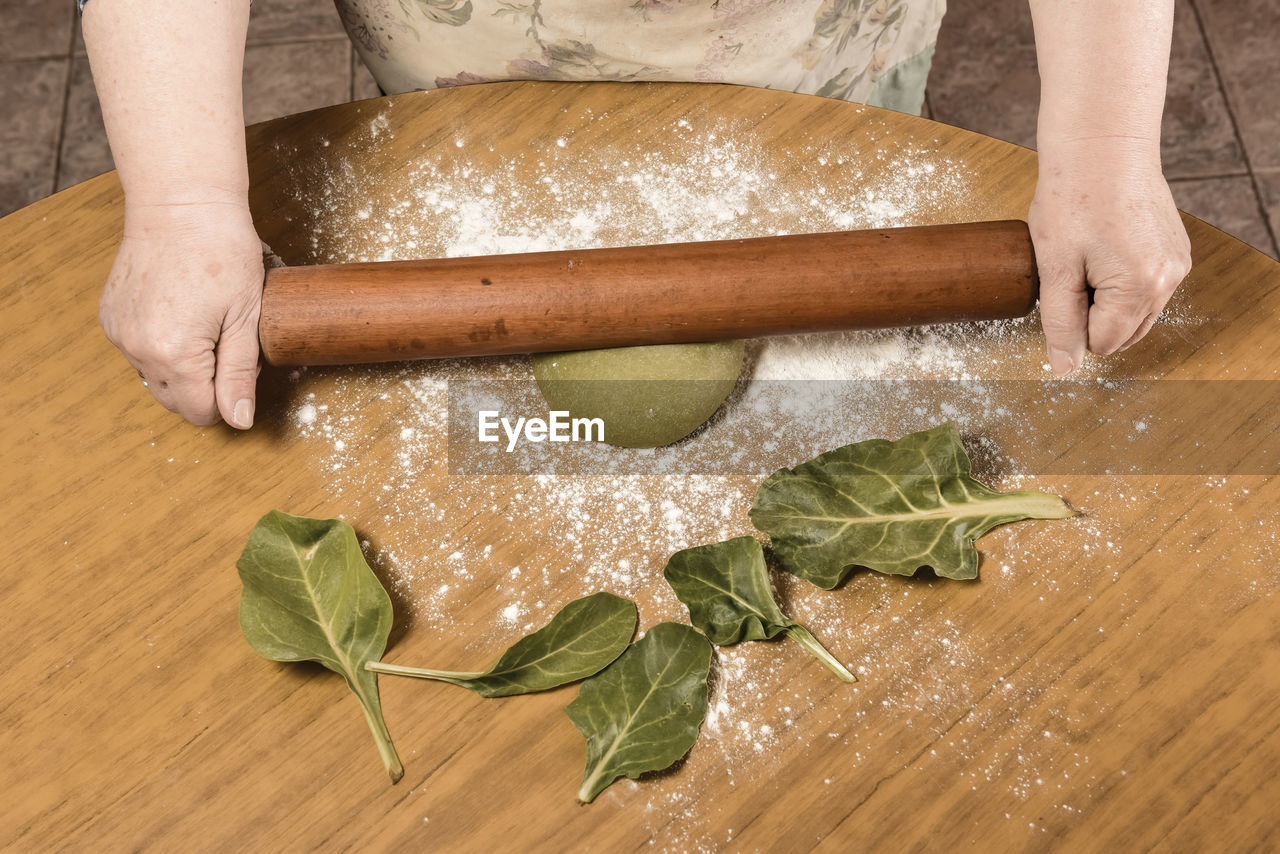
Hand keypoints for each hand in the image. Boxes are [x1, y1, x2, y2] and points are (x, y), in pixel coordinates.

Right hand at [99, 201, 264, 426]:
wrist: (182, 203)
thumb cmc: (223, 252)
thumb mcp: (245, 318)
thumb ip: (240, 374)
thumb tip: (239, 420)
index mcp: (174, 354)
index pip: (200, 412)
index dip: (228, 398)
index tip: (241, 366)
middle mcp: (137, 348)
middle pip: (175, 400)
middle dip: (205, 384)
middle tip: (227, 341)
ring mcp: (118, 332)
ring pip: (156, 377)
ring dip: (182, 366)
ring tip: (204, 323)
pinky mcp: (110, 316)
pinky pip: (138, 351)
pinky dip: (160, 345)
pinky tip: (180, 313)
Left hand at [1028, 141, 1191, 374]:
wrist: (1102, 143)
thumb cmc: (1073, 197)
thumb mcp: (1055, 267)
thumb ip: (1060, 323)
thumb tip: (1064, 368)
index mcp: (1140, 289)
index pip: (1100, 343)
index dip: (1071, 321)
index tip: (1061, 281)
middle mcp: (1169, 281)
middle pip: (1121, 334)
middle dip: (1091, 314)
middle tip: (1072, 268)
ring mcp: (1178, 265)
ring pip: (1134, 314)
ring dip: (1106, 300)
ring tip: (1088, 256)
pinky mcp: (1176, 251)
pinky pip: (1145, 289)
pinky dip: (1121, 282)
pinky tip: (1105, 248)